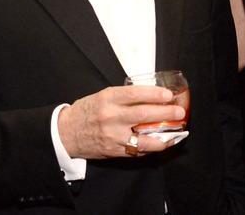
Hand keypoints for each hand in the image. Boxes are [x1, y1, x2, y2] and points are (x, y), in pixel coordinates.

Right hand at [57, 85, 184, 159]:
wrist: (65, 133)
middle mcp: (110, 117)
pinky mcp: (114, 150)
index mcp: (107, 99)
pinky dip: (152, 147)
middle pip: (143, 115)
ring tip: (177, 131)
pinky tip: (162, 143)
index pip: (134, 94)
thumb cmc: (86, 111)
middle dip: (165, 113)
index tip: (168, 95)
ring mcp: (113, 136)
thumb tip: (150, 95)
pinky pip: (137, 150)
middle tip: (179, 111)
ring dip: (164, 135)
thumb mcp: (102, 96)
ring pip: (143, 137)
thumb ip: (123, 96)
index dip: (154, 94)